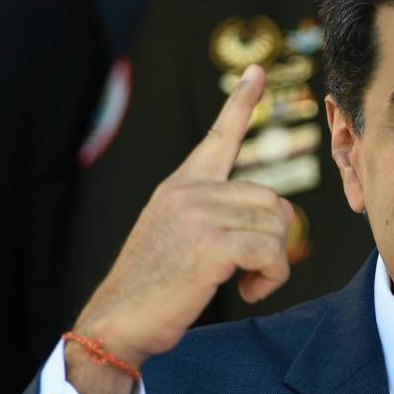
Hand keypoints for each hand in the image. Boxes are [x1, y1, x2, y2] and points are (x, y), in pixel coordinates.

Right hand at [66, 64, 292, 393]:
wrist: (117, 322)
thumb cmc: (154, 288)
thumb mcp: (177, 236)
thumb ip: (214, 215)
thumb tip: (273, 219)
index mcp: (181, 185)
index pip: (217, 136)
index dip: (240, 104)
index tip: (255, 72)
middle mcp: (189, 191)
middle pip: (272, 200)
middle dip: (275, 239)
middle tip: (254, 269)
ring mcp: (198, 215)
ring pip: (277, 228)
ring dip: (273, 263)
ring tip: (247, 282)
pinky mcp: (210, 245)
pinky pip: (271, 252)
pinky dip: (272, 277)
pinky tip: (250, 291)